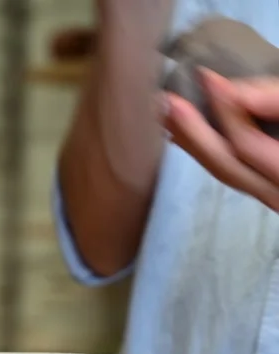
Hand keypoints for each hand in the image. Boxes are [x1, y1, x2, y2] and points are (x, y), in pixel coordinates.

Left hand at [161, 71, 278, 211]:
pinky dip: (213, 153)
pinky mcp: (271, 192)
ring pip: (229, 175)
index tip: (207, 76)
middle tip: (166, 102)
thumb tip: (234, 95)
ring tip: (168, 117)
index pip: (249, 146)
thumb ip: (277, 101)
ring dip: (196, 145)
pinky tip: (192, 136)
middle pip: (230, 166)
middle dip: (195, 134)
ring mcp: (277, 197)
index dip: (227, 110)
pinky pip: (237, 175)